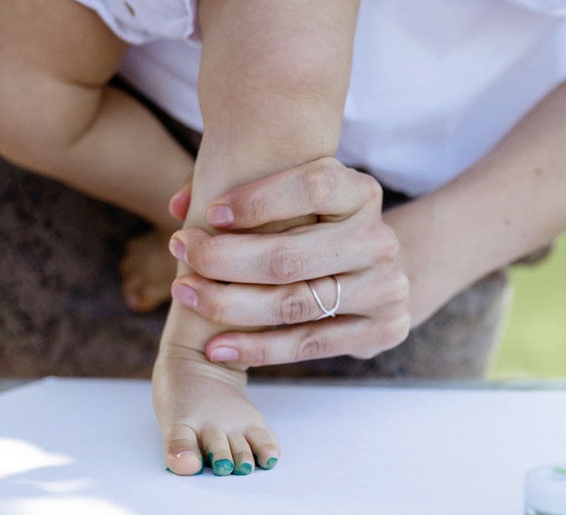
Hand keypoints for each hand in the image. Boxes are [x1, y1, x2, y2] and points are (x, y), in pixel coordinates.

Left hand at [167, 157, 410, 366]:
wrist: (373, 272)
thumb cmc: (314, 227)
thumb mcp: (293, 199)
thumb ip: (238, 192)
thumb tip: (180, 206)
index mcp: (361, 193)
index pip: (314, 187)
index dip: (258, 201)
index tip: (211, 213)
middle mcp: (379, 239)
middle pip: (292, 255)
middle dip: (224, 258)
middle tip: (181, 252)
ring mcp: (386, 288)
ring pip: (294, 303)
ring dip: (229, 304)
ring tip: (186, 294)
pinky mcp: (383, 330)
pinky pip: (309, 343)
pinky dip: (258, 348)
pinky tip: (217, 345)